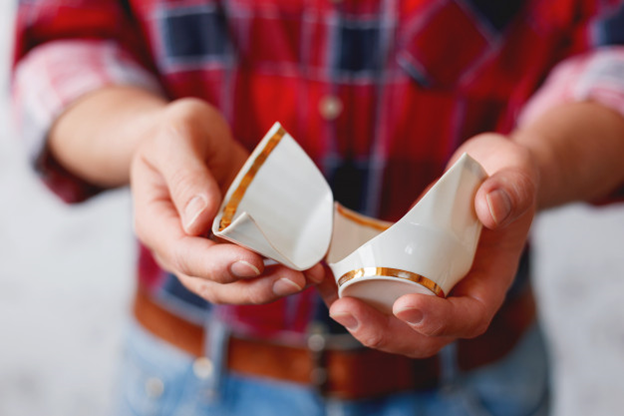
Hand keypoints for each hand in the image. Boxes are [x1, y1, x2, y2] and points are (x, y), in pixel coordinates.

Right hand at [131, 98, 323, 303]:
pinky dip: (284, 267)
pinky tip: (313, 264)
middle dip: (255, 287)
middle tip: (294, 279)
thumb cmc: (175, 132)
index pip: (184, 255)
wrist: (190, 138)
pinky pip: (259, 265)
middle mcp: (182, 247)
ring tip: (310, 276)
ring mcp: (211, 250)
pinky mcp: (237, 244)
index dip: (217, 265)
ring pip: (239, 282)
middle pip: (214, 283)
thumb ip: (185, 175)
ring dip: (274, 285)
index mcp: (158, 224)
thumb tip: (200, 220)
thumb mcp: (176, 137)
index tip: (252, 262)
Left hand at [319, 133, 537, 357]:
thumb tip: (489, 207)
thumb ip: (509, 190)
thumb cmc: (506, 175)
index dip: (438, 320)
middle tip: (343, 311)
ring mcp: (428, 287)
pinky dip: (347, 287)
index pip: (468, 317)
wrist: (488, 174)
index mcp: (489, 284)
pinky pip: (376, 291)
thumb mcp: (515, 173)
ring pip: (391, 321)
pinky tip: (321, 273)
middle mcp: (456, 295)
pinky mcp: (404, 272)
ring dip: (357, 317)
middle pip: (421, 335)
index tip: (405, 307)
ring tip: (324, 297)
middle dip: (381, 332)